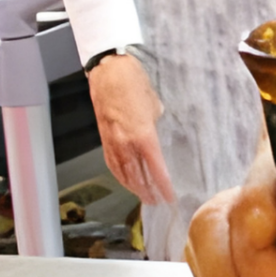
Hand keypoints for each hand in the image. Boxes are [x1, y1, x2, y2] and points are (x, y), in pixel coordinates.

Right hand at [88, 53, 175, 205]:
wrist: (109, 74)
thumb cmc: (135, 85)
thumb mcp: (155, 105)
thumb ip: (157, 124)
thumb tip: (158, 132)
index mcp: (143, 135)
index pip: (156, 168)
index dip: (163, 185)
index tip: (170, 196)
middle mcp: (126, 143)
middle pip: (138, 176)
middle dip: (149, 191)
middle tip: (159, 202)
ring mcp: (113, 142)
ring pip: (123, 173)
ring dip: (134, 187)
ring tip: (145, 197)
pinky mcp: (104, 139)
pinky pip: (112, 164)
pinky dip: (120, 176)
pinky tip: (126, 181)